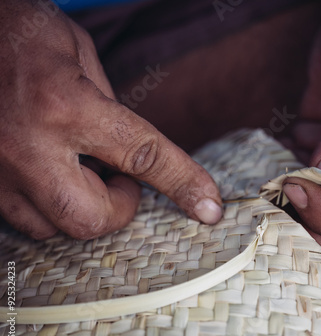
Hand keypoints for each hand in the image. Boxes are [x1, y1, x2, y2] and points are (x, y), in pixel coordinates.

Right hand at [0, 1, 221, 239]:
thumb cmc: (17, 29)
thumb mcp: (78, 50)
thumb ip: (110, 102)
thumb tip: (131, 150)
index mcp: (66, 105)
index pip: (143, 156)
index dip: (183, 183)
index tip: (208, 205)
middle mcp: (28, 147)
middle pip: (92, 217)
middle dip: (120, 209)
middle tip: (122, 180)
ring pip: (54, 228)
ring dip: (83, 208)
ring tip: (83, 172)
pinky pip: (24, 220)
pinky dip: (50, 208)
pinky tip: (54, 177)